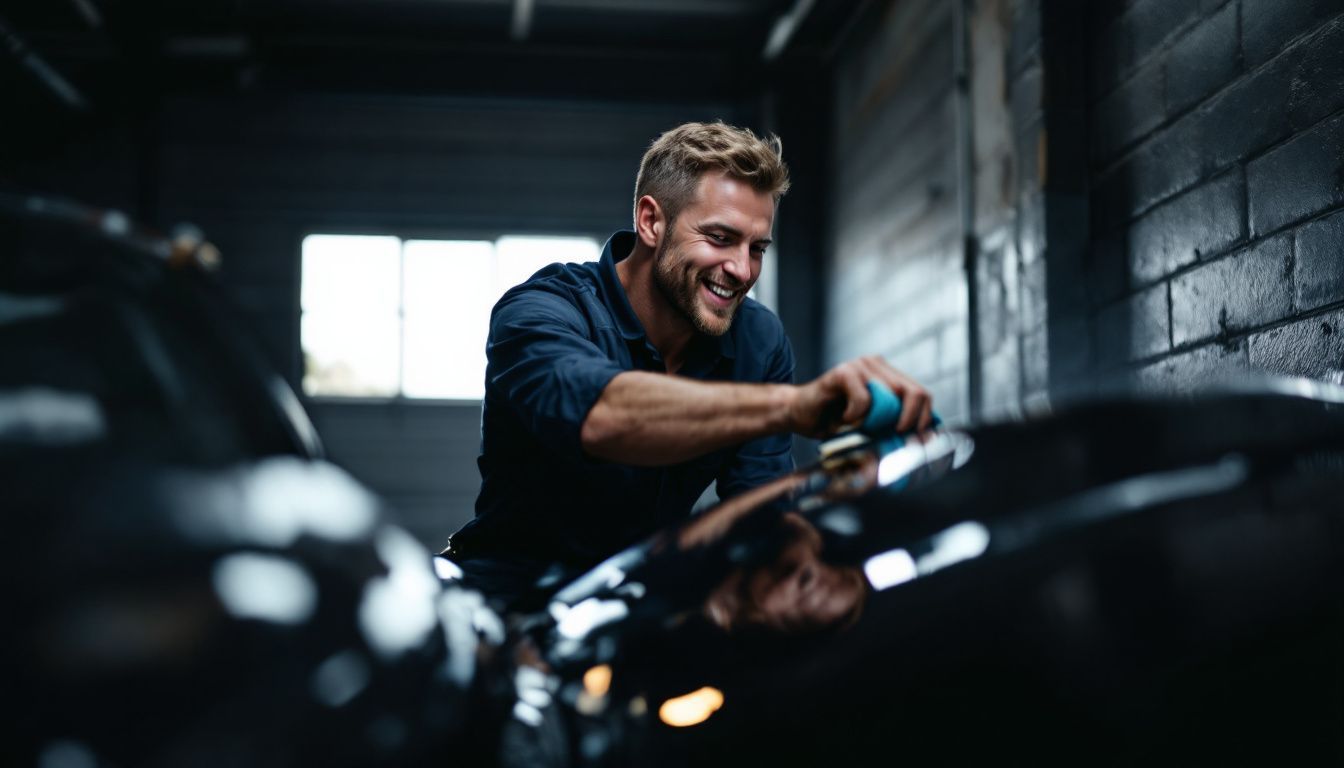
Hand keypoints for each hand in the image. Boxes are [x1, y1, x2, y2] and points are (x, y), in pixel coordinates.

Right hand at [789, 356, 932, 437]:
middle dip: (905, 423)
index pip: (922, 393)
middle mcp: (876, 364)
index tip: (917, 439)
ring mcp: (860, 365)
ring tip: (858, 426)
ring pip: (890, 397)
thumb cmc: (833, 421)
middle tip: (891, 438)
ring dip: (876, 421)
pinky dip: (856, 416)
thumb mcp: (871, 426)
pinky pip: (864, 400)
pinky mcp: (843, 371)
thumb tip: (919, 441)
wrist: (797, 414)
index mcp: (887, 375)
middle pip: (912, 393)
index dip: (924, 418)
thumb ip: (893, 425)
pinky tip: (843, 418)